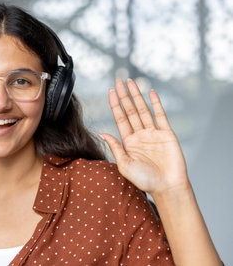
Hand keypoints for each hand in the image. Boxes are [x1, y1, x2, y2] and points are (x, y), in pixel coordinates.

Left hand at [100, 78, 189, 195]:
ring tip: (131, 82)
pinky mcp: (167, 134)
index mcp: (128, 142)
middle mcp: (140, 135)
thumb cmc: (145, 180)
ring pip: (143, 110)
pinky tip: (151, 93)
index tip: (110, 91)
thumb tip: (102, 133)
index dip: (115, 104)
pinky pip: (161, 116)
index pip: (120, 118)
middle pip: (130, 110)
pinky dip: (156, 104)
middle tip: (118, 80)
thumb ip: (115, 147)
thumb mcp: (124, 164)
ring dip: (137, 96)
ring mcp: (153, 133)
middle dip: (124, 95)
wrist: (167, 187)